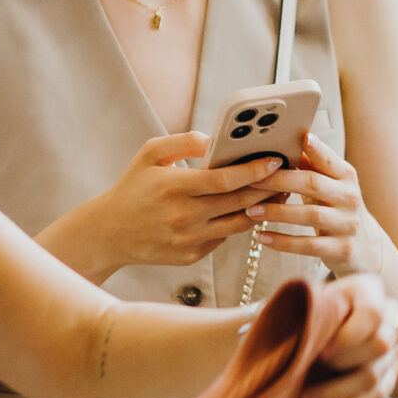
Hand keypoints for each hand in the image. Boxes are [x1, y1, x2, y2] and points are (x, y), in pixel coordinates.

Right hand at [63, 132, 273, 276]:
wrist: (110, 233)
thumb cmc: (133, 187)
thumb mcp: (150, 154)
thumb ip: (184, 142)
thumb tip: (216, 140)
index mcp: (174, 188)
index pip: (225, 180)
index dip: (254, 170)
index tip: (274, 160)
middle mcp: (183, 217)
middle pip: (239, 202)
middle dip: (267, 188)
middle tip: (287, 174)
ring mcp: (188, 240)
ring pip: (238, 224)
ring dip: (261, 208)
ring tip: (276, 192)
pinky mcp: (191, 257)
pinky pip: (224, 237)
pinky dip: (238, 223)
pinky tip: (250, 209)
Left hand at [245, 139, 382, 276]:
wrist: (364, 245)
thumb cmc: (335, 207)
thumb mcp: (329, 184)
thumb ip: (310, 165)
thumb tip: (282, 141)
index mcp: (346, 176)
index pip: (328, 160)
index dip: (315, 149)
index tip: (299, 137)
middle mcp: (350, 198)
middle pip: (313, 184)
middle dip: (279, 181)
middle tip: (252, 181)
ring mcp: (347, 224)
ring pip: (309, 215)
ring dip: (277, 212)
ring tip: (251, 210)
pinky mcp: (341, 249)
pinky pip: (308, 245)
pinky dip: (283, 241)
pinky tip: (262, 236)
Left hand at [301, 272, 397, 397]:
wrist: (307, 327)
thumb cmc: (300, 312)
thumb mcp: (298, 303)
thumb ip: (299, 311)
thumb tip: (261, 324)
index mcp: (365, 290)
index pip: (373, 313)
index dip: (349, 336)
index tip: (321, 351)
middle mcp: (387, 315)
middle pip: (381, 344)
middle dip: (344, 363)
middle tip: (311, 370)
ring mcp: (391, 345)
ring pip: (377, 374)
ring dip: (341, 392)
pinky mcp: (389, 371)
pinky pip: (381, 392)